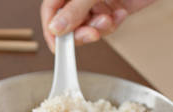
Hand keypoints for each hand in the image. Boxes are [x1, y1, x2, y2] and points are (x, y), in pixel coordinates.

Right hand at [40, 0, 157, 50]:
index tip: (59, 47)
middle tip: (91, 34)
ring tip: (109, 19)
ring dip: (101, 28)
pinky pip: (109, 24)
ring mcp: (98, 1)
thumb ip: (74, 10)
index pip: (51, 11)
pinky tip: (121, 13)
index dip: (53, 30)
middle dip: (81, 31)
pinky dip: (115, 23)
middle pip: (70, 22)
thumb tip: (56, 29)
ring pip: (90, 26)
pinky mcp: (116, 7)